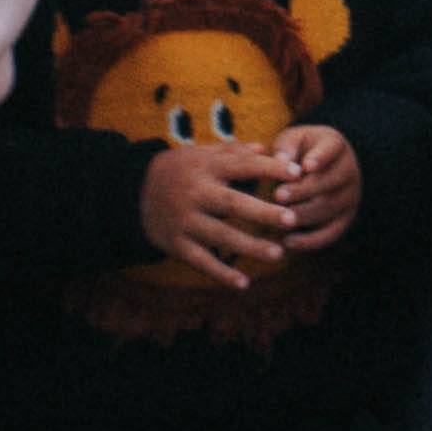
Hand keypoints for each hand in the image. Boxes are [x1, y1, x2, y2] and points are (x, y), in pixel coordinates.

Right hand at [140, 136, 302, 289]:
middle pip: (232, 204)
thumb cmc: (180, 170)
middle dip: (262, 213)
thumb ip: (234, 151)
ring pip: (219, 236)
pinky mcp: (175, 244)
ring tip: (278, 254)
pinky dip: (221, 273)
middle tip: (291, 219)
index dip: (269, 168)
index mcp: (205, 168)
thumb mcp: (202, 154)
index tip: (298, 172)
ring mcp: (184, 221)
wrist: (133, 193)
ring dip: (249, 246)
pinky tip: (244, 283)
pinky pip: (201, 261)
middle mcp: (195, 194)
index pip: (242, 166)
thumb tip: (266, 147)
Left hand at [268, 119, 365, 251]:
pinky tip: (287, 241)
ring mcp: (350, 195)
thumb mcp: (291, 141)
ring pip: (330, 207)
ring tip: (281, 218)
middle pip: (331, 180)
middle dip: (304, 190)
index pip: (332, 148)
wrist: (318, 167)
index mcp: (335, 145)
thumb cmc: (298, 152)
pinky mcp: (345, 218)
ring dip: (304, 214)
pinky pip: (331, 232)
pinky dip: (311, 240)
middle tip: (278, 195)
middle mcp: (349, 169)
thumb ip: (285, 148)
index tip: (305, 166)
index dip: (320, 157)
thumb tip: (281, 160)